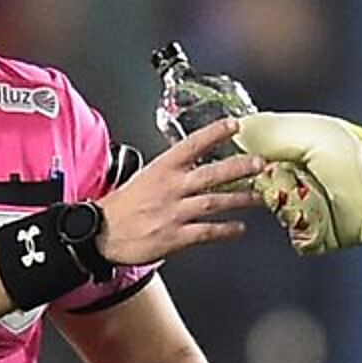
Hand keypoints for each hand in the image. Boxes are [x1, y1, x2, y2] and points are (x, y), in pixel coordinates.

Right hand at [95, 119, 266, 264]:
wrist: (101, 234)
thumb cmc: (122, 207)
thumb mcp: (144, 178)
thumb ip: (171, 171)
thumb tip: (195, 163)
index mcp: (161, 169)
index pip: (192, 145)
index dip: (215, 133)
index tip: (235, 125)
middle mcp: (170, 188)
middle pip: (212, 174)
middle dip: (239, 167)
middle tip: (260, 163)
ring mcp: (174, 212)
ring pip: (215, 201)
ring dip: (241, 199)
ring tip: (259, 197)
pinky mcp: (175, 237)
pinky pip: (207, 231)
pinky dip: (226, 230)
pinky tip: (240, 228)